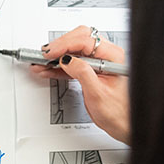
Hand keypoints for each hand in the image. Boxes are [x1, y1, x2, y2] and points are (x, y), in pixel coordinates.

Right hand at [31, 25, 129, 143]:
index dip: (65, 45)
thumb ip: (82, 73)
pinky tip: (47, 69)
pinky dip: (58, 66)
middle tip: (45, 55)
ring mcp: (98, 62)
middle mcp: (106, 55)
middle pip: (79, 39)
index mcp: (113, 56)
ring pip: (73, 50)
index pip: (86, 41)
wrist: (122, 123)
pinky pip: (72, 63)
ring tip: (41, 63)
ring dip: (56, 56)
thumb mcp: (98, 93)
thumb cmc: (118, 111)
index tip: (51, 53)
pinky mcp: (90, 70)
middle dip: (60, 46)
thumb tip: (67, 60)